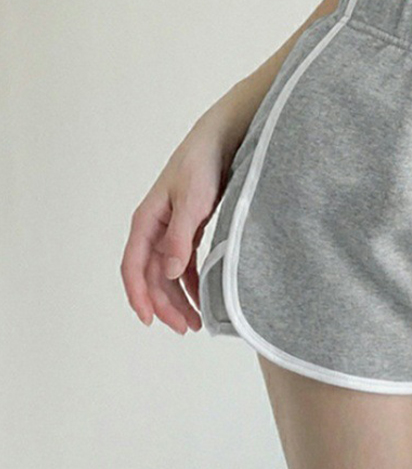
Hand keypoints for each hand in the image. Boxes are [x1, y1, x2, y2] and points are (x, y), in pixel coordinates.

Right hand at [120, 120, 232, 333]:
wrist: (220, 141)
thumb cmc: (202, 164)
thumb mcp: (193, 201)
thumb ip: (180, 237)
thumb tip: (167, 273)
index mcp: (147, 221)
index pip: (133, 266)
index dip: (139, 296)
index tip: (150, 321)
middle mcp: (155, 228)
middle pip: (151, 276)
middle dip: (165, 305)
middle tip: (187, 328)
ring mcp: (171, 229)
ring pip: (167, 273)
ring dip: (178, 298)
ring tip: (196, 321)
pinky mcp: (189, 229)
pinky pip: (184, 263)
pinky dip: (191, 281)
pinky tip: (203, 296)